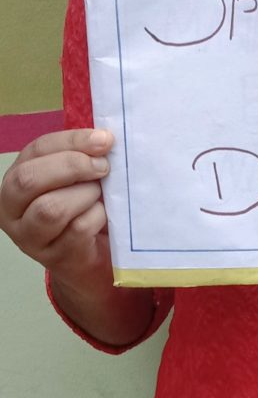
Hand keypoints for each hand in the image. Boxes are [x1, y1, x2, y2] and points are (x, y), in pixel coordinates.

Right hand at [0, 129, 114, 287]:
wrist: (90, 256)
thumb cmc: (82, 206)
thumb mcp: (76, 176)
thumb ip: (83, 155)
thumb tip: (104, 139)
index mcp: (16, 179)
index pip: (37, 149)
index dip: (73, 140)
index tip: (104, 140)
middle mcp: (13, 210)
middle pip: (30, 179)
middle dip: (73, 166)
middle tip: (104, 167)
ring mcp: (30, 238)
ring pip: (51, 208)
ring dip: (86, 194)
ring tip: (99, 194)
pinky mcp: (54, 257)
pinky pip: (78, 229)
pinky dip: (98, 216)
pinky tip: (103, 216)